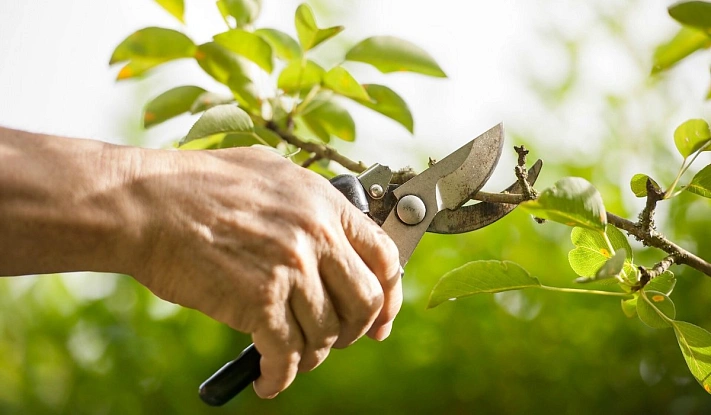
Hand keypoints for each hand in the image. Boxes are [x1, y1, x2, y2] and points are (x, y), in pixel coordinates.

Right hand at [128, 147, 402, 397]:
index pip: (384, 256)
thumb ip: (308, 201)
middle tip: (338, 340)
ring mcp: (290, 269)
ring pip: (326, 334)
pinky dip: (280, 377)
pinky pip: (287, 355)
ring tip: (294, 357)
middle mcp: (316, 235)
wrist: (147, 203)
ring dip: (313, 355)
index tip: (381, 318)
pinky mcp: (259, 301)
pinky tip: (269, 380)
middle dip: (355, 331)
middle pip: (365, 302)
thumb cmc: (198, 185)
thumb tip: (332, 229)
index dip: (390, 295)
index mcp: (324, 203)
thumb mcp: (270, 172)